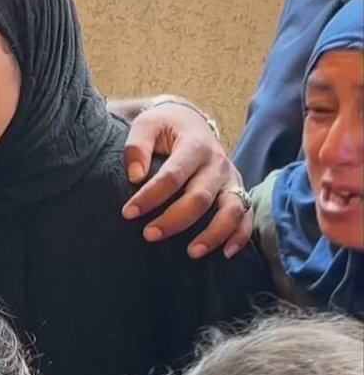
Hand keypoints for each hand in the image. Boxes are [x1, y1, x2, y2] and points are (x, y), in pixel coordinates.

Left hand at [121, 102, 251, 258]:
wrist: (190, 121)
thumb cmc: (164, 126)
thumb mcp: (147, 125)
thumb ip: (137, 146)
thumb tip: (135, 176)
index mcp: (195, 145)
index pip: (173, 175)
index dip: (151, 196)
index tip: (128, 212)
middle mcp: (217, 163)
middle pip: (200, 197)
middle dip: (175, 220)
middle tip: (149, 235)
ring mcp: (231, 179)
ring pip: (231, 210)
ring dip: (213, 234)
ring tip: (192, 252)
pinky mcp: (238, 191)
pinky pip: (246, 216)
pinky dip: (240, 236)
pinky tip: (225, 253)